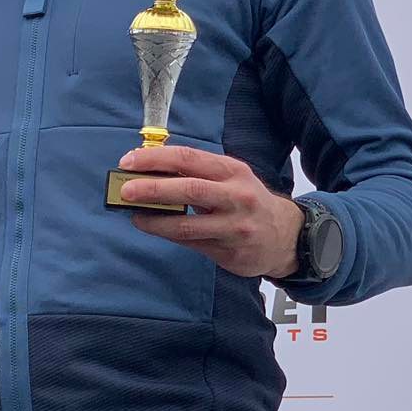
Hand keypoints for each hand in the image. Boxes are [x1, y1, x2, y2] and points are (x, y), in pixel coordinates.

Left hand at [117, 146, 302, 279]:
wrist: (286, 236)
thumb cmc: (247, 201)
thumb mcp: (230, 178)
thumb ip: (196, 173)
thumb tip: (148, 170)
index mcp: (233, 171)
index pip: (188, 158)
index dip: (155, 159)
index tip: (129, 161)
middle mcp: (236, 197)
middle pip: (189, 189)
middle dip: (152, 189)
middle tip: (126, 190)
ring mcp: (234, 227)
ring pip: (186, 225)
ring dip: (154, 221)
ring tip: (134, 216)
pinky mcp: (229, 252)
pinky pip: (190, 243)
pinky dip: (167, 235)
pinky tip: (154, 228)